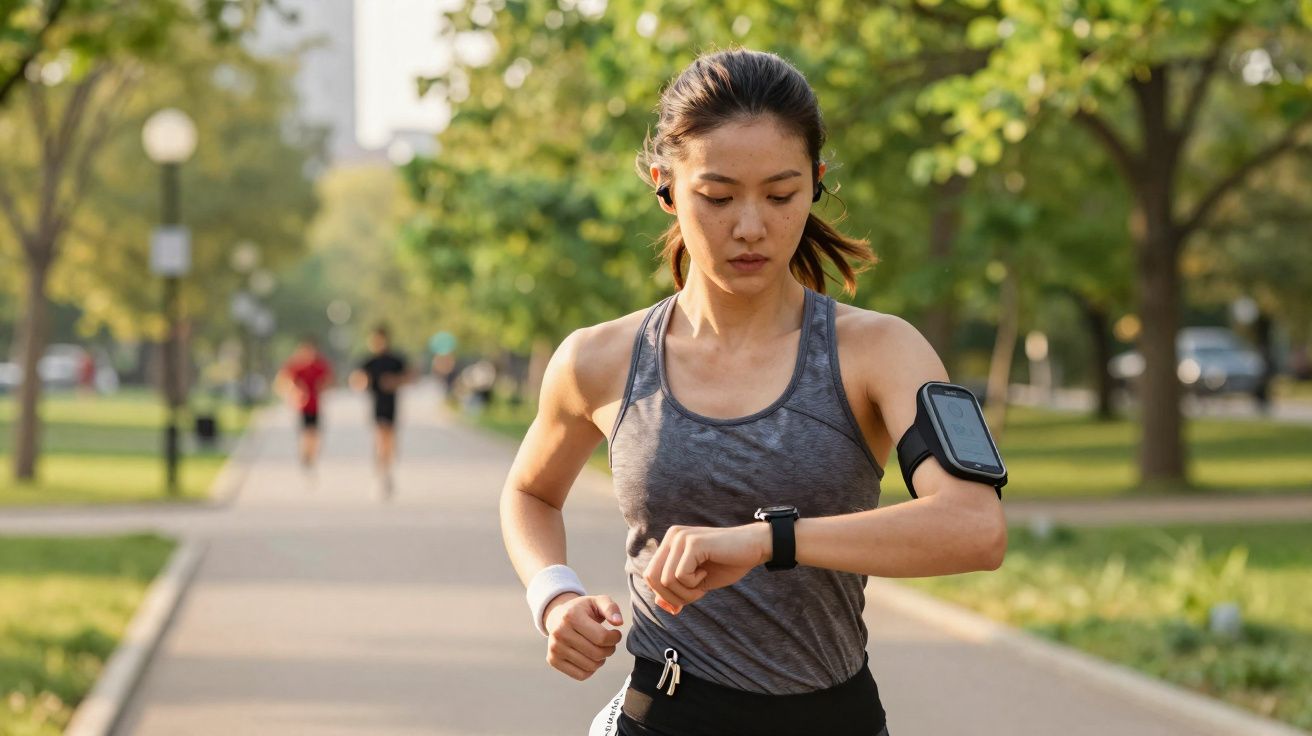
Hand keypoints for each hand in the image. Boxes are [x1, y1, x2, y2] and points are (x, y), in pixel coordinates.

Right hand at [543, 593, 624, 680]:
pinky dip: (591, 669)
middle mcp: (560, 632)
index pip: (602, 638)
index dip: (615, 638)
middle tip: (609, 643)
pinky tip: (590, 658)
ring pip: (590, 666)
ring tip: (599, 649)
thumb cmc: (582, 610)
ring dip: (601, 660)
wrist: (558, 616)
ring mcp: (555, 648)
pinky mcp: (553, 660)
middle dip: (610, 650)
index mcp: (571, 616)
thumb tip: (619, 622)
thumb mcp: (597, 601)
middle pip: (597, 653)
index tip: (615, 634)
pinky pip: (581, 675)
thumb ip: (611, 608)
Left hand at [643, 523, 770, 614]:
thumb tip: (659, 605)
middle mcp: (672, 536)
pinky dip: (694, 584)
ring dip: (685, 592)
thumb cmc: (728, 564)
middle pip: (652, 578)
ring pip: (665, 580)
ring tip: (702, 583)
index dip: (665, 594)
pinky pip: (680, 576)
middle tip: (696, 593)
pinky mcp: (693, 543)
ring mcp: (681, 537)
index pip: (650, 575)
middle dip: (673, 596)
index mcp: (670, 542)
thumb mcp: (698, 582)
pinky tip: (706, 572)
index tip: (688, 596)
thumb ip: (676, 591)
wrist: (755, 547)